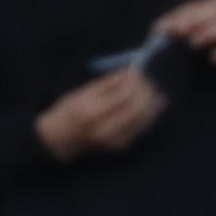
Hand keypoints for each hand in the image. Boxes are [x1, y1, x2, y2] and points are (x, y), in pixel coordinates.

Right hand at [36, 66, 165, 161]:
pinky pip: (143, 127)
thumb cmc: (68, 112)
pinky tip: (155, 104)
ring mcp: (115, 141)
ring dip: (153, 102)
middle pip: (138, 107)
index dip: (135, 80)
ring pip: (144, 118)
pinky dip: (151, 114)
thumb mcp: (82, 92)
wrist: (60, 141)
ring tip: (153, 90)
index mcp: (92, 112)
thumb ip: (108, 83)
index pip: (124, 94)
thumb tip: (132, 72)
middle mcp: (105, 129)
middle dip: (146, 91)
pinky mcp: (122, 146)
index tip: (137, 70)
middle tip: (147, 80)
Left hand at [154, 0, 215, 71]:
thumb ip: (186, 26)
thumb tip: (158, 29)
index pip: (198, 5)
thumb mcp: (205, 29)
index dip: (178, 15)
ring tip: (194, 43)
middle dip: (195, 20)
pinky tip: (213, 58)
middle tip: (177, 33)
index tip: (160, 28)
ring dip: (211, 33)